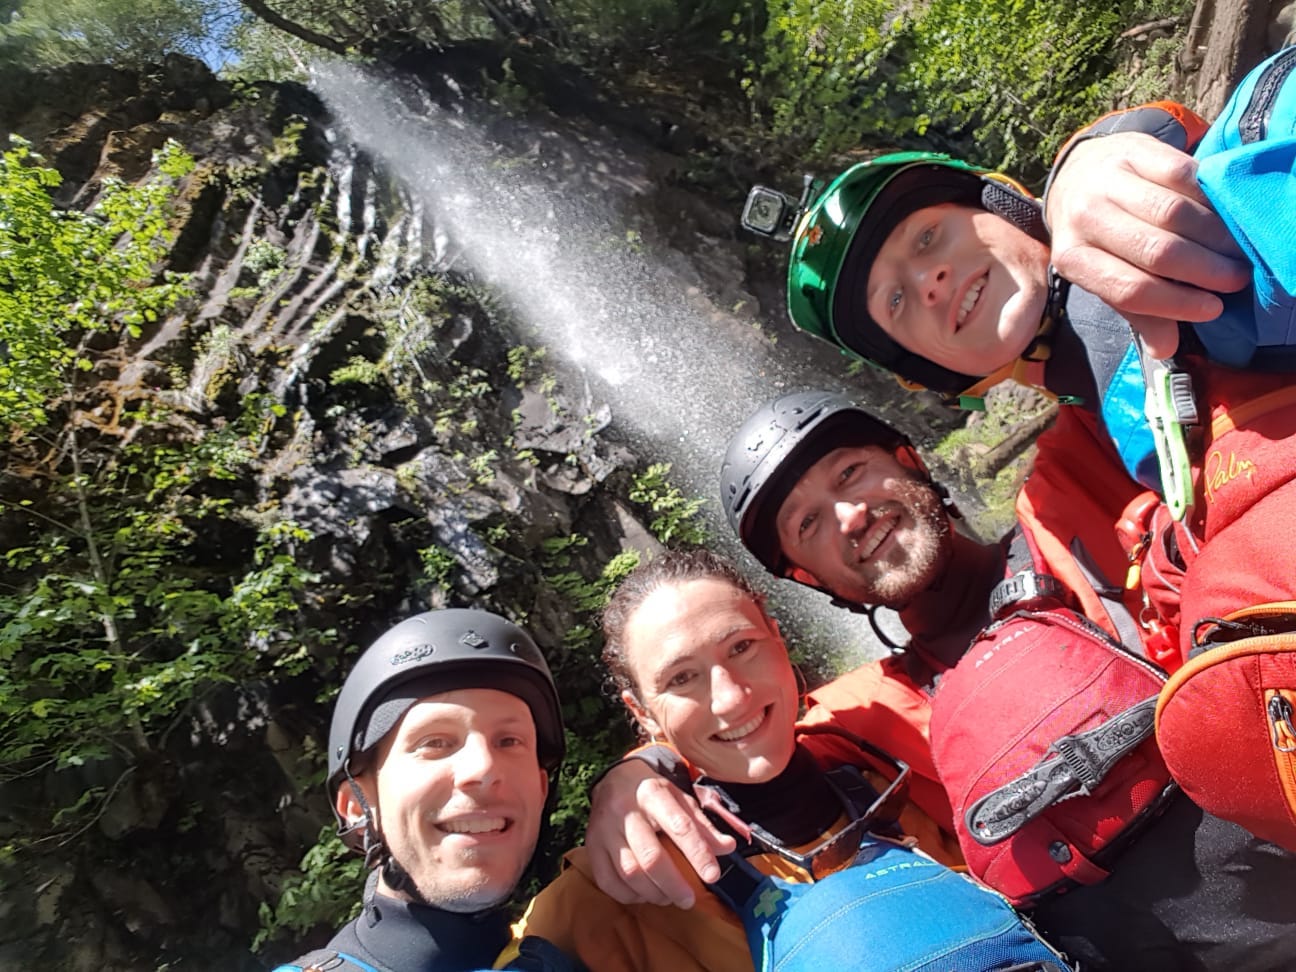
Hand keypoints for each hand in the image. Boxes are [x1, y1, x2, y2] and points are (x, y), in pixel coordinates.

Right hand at [585, 758, 736, 908]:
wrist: (614, 780)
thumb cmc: (654, 794)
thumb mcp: (680, 799)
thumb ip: (703, 826)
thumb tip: (727, 848)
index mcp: (653, 793)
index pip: (679, 826)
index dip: (698, 853)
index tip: (713, 875)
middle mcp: (626, 811)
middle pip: (650, 856)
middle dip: (673, 884)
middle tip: (688, 900)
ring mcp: (605, 829)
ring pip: (629, 872)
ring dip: (653, 893)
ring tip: (668, 897)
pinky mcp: (592, 846)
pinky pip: (608, 881)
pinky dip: (629, 895)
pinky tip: (644, 894)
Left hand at [1045, 132, 1250, 357]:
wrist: (1079, 173)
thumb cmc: (1100, 236)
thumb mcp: (1104, 273)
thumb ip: (1137, 311)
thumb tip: (1167, 349)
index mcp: (1071, 257)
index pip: (1128, 289)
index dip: (1175, 304)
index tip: (1213, 308)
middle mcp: (1083, 217)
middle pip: (1155, 251)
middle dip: (1203, 270)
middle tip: (1235, 279)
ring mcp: (1106, 180)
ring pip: (1172, 214)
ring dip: (1214, 237)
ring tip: (1236, 251)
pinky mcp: (1133, 151)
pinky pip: (1182, 175)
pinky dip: (1209, 199)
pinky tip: (1224, 215)